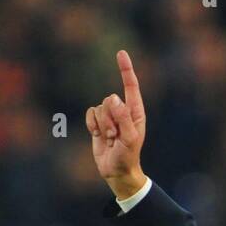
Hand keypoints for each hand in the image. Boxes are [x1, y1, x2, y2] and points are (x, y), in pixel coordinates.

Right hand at [87, 49, 148, 199]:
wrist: (116, 171)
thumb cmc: (128, 156)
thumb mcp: (129, 138)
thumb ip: (123, 118)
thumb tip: (113, 98)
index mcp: (136, 112)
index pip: (130, 86)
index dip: (126, 69)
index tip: (120, 53)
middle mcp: (123, 111)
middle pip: (109, 100)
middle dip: (110, 119)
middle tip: (116, 136)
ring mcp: (110, 116)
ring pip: (98, 108)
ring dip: (102, 125)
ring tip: (111, 139)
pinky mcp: (98, 122)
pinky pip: (90, 113)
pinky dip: (92, 126)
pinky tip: (100, 137)